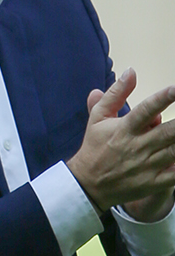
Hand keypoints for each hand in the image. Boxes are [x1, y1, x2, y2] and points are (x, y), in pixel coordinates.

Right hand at [67, 69, 174, 213]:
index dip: (163, 98)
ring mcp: (148, 166)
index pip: (146, 110)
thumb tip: (131, 72)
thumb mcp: (98, 117)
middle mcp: (138, 146)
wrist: (89, 183)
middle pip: (168, 132)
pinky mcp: (154, 182)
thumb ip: (116, 94)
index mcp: (124, 128)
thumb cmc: (95, 146)